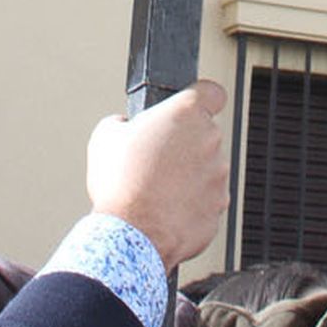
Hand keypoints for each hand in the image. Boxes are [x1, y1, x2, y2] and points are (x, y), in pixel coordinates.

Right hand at [87, 82, 228, 270]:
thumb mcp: (106, 136)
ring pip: (207, 168)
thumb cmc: (121, 185)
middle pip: (204, 134)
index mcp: (186, 113)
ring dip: (188, 175)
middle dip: (184, 144)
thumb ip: (123, 121)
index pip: (212, 92)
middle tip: (156, 159)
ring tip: (157, 189)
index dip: (201, 98)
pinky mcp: (220, 206)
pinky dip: (192, 202)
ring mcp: (219, 175)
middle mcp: (210, 140)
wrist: (133, 235)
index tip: (191, 107)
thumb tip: (124, 126)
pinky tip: (167, 209)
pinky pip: (207, 198)